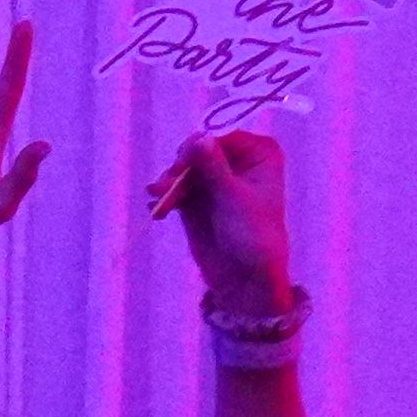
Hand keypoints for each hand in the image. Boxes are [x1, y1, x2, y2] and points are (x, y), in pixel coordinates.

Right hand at [142, 126, 295, 300]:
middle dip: (181, 166)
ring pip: (186, 168)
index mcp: (259, 153)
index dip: (201, 144)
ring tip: (158, 198)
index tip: (183, 159)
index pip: (223, 135)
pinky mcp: (198, 198)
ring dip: (169, 182)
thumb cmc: (253, 237)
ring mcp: (215, 178)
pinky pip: (177, 187)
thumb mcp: (233, 198)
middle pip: (200, 149)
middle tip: (167, 184)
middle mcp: (237, 160)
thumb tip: (198, 137)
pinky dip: (166, 196)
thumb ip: (213, 167)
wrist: (246, 281)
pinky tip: (157, 208)